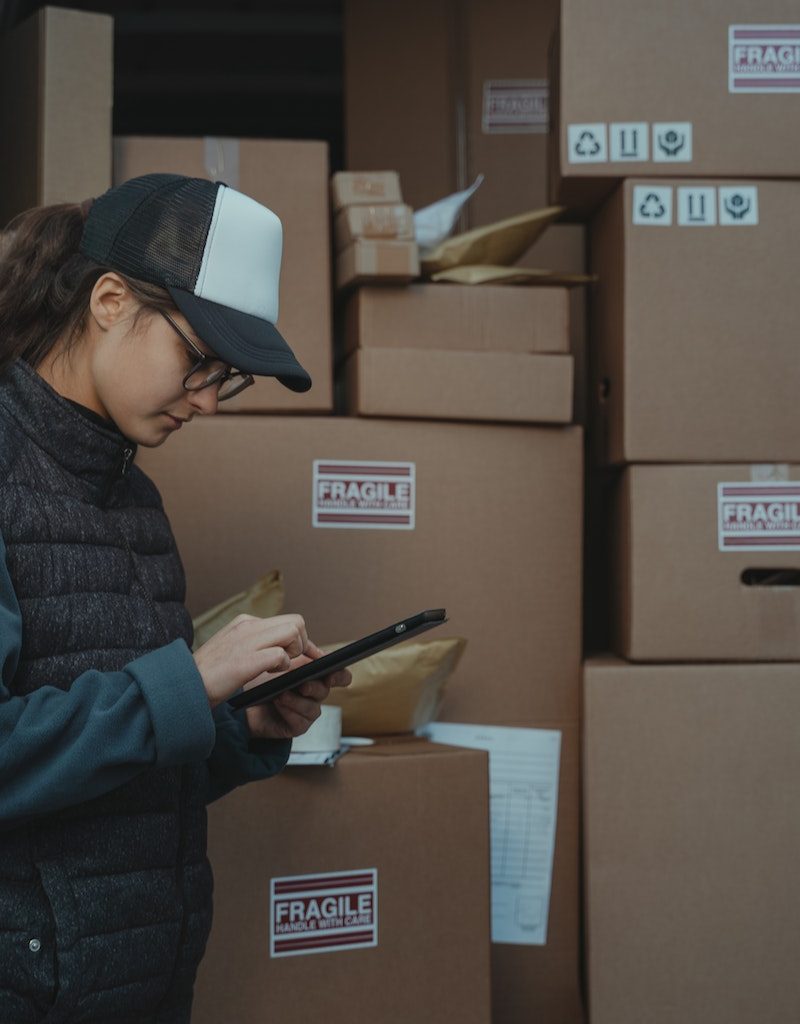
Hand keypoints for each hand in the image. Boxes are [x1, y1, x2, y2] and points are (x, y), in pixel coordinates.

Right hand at [193, 613, 308, 707]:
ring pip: (293, 632)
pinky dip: (282, 666)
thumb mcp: (234, 649)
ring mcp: (246, 641)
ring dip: (294, 652)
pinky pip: (280, 655)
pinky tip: (269, 674)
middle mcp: (248, 626)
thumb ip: (256, 644)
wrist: (184, 686)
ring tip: (279, 667)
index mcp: (245, 622)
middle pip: (296, 622)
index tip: (308, 654)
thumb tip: (282, 649)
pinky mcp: (245, 661)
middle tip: (292, 662)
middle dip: (303, 644)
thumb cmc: (210, 674)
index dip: (303, 640)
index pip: (288, 620)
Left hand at [244, 640, 351, 740]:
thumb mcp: (281, 661)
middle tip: (303, 685)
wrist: (244, 701)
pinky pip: (301, 721)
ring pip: (313, 708)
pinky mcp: (297, 726)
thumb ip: (301, 653)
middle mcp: (315, 694)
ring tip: (281, 694)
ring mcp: (307, 711)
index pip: (339, 675)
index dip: (340, 675)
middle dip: (314, 687)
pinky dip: (289, 712)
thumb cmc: (263, 680)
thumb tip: (318, 653)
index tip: (331, 674)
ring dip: (296, 701)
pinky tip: (279, 704)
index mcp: (316, 676)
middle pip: (325, 690)